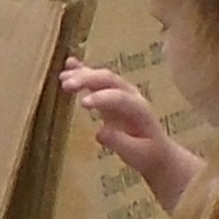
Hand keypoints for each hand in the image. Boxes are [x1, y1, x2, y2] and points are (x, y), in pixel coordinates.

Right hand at [60, 58, 177, 170]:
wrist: (155, 151)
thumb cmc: (147, 154)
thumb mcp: (136, 154)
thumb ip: (119, 142)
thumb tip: (99, 132)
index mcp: (139, 110)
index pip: (120, 98)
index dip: (102, 98)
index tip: (82, 103)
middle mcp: (131, 95)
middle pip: (109, 80)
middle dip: (88, 79)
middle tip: (66, 85)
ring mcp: (121, 93)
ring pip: (102, 77)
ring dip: (82, 74)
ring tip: (63, 78)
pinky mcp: (110, 95)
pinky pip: (96, 80)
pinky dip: (83, 71)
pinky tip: (69, 64)